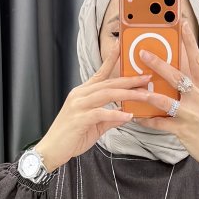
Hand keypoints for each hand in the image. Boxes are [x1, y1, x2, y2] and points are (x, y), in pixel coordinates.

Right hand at [33, 49, 154, 169]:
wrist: (52, 150)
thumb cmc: (71, 137)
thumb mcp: (95, 125)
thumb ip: (110, 118)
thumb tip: (126, 114)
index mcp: (83, 93)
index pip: (100, 73)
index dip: (111, 60)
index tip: (122, 48)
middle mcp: (80, 95)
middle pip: (108, 83)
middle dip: (130, 81)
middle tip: (147, 78)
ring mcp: (78, 106)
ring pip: (107, 94)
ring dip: (128, 94)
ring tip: (145, 95)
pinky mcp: (79, 119)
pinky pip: (101, 113)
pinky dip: (116, 114)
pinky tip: (128, 116)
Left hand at [129, 14, 198, 169]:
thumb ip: (194, 84)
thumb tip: (176, 67)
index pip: (196, 59)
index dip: (188, 41)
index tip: (180, 23)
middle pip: (177, 76)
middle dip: (159, 64)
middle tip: (142, 53)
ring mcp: (191, 114)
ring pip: (166, 100)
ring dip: (148, 93)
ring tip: (134, 88)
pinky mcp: (183, 130)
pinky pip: (160, 123)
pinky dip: (147, 120)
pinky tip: (136, 117)